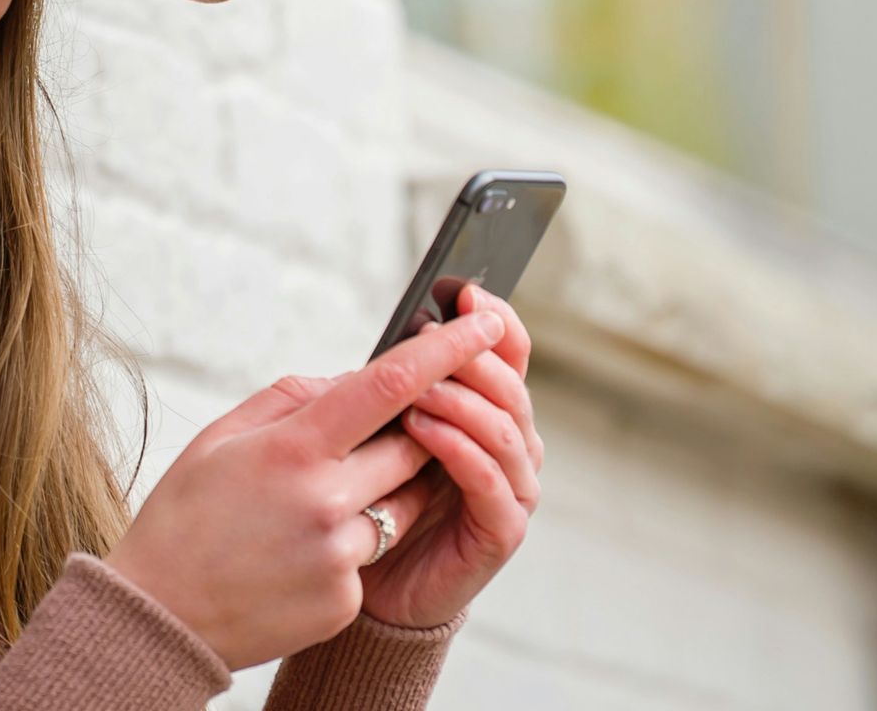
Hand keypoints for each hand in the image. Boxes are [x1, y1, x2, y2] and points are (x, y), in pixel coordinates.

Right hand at [102, 309, 506, 669]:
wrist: (160, 616)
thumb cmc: (184, 516)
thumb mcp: (220, 439)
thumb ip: (290, 400)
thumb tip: (353, 382)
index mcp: (292, 449)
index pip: (389, 386)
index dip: (446, 349)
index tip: (484, 321)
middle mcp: (325, 501)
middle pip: (413, 446)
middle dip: (413, 431)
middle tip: (378, 431)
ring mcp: (339, 555)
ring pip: (402, 504)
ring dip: (380, 491)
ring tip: (316, 503)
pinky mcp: (345, 599)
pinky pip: (373, 554)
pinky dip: (349, 544)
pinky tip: (295, 553)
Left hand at [357, 282, 543, 629]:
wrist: (365, 583)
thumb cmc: (368, 500)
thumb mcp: (374, 432)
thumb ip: (390, 391)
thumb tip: (386, 341)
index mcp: (486, 413)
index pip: (509, 355)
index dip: (493, 322)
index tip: (464, 292)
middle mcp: (510, 446)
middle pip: (512, 387)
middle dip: (472, 358)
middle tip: (430, 339)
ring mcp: (511, 489)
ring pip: (507, 430)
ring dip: (463, 402)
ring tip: (418, 390)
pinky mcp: (500, 532)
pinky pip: (492, 483)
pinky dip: (462, 451)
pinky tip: (424, 431)